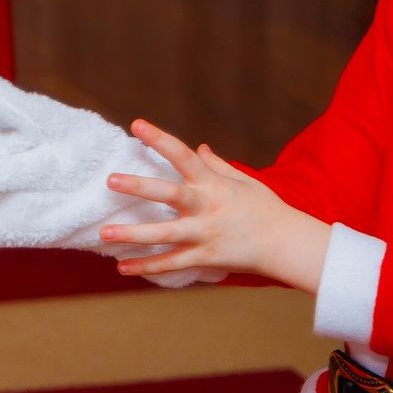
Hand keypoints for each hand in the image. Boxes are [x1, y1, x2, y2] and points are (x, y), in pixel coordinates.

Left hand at [100, 119, 329, 289]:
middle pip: (169, 194)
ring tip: (103, 233)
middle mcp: (207, 206)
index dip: (160, 139)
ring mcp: (205, 233)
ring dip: (133, 234)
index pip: (183, 155)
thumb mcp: (245, 181)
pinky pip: (173, 264)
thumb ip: (218, 165)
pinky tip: (123, 267)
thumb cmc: (267, 209)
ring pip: (165, 234)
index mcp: (213, 184)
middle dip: (139, 187)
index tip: (136, 125)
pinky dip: (147, 267)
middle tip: (110, 181)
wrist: (289, 244)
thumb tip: (200, 147)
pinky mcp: (207, 257)